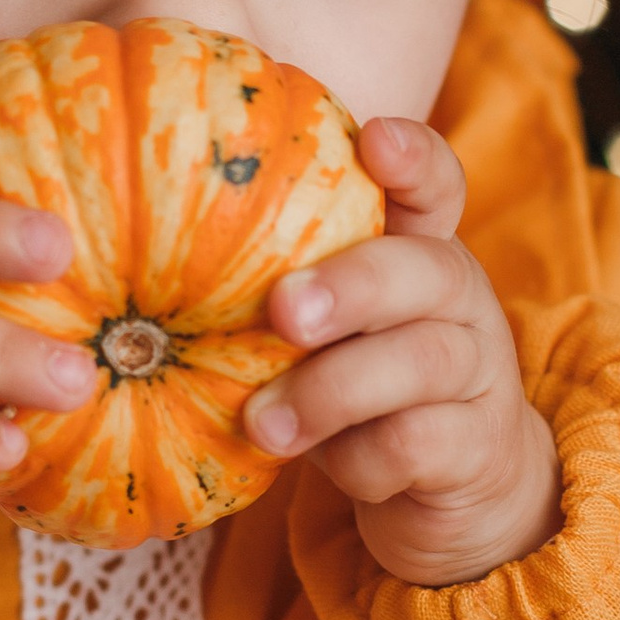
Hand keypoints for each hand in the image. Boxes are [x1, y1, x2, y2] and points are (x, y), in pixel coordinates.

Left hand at [247, 118, 561, 586]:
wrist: (455, 480)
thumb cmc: (358, 378)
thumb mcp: (323, 327)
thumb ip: (272, 286)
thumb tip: (141, 264)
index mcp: (421, 251)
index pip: (436, 184)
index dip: (413, 158)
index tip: (375, 140)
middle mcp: (460, 299)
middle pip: (429, 270)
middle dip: (353, 284)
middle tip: (285, 310)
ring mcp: (478, 372)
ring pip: (422, 362)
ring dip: (332, 391)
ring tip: (263, 423)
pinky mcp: (478, 447)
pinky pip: (416, 445)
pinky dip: (360, 459)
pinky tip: (322, 465)